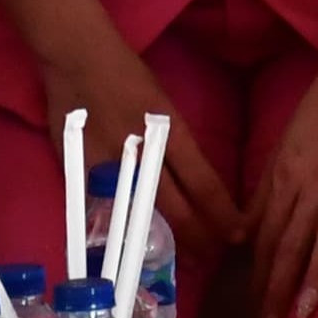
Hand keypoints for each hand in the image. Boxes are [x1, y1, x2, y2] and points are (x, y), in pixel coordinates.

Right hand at [39, 41, 242, 258]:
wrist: (79, 59)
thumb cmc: (128, 76)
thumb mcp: (164, 107)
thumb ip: (174, 144)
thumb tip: (191, 179)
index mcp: (169, 133)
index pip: (203, 184)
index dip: (222, 214)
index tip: (238, 234)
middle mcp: (143, 155)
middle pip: (177, 209)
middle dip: (200, 238)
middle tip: (216, 257)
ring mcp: (109, 167)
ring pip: (143, 216)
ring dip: (166, 240)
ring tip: (186, 259)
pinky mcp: (82, 173)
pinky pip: (106, 209)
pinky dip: (124, 228)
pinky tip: (137, 244)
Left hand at [246, 49, 317, 317]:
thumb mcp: (282, 149)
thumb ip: (265, 194)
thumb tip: (240, 238)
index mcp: (286, 178)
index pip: (266, 239)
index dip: (256, 280)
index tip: (248, 317)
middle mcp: (313, 184)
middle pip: (290, 244)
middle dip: (274, 291)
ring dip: (315, 274)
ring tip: (304, 313)